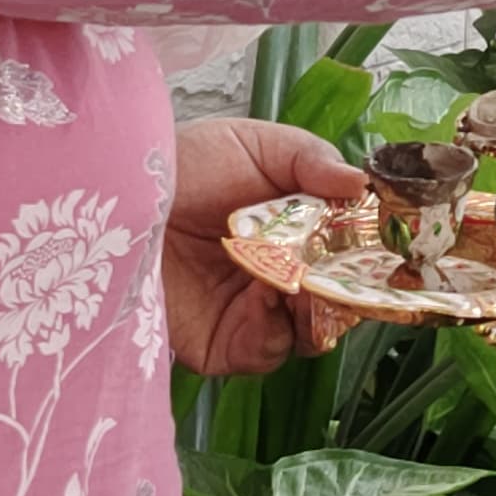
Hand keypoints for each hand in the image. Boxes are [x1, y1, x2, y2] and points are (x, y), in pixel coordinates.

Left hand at [166, 115, 369, 377]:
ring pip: (311, 331)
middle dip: (347, 287)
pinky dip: (273, 329)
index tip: (382, 243)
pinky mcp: (222, 346)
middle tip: (346, 269)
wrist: (113, 199)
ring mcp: (252, 314)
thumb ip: (310, 160)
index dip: (369, 252)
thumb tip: (362, 183)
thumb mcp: (252, 144)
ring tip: (299, 277)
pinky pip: (266, 351)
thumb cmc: (183, 164)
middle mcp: (281, 276)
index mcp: (297, 231)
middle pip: (337, 299)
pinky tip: (262, 296)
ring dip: (314, 308)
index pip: (349, 254)